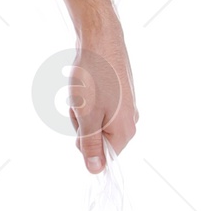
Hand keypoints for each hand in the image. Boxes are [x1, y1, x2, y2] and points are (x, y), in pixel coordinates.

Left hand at [68, 4, 137, 175]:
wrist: (101, 39)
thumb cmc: (94, 78)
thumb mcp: (87, 117)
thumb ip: (91, 146)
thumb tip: (96, 171)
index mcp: (125, 132)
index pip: (104, 157)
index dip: (86, 144)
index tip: (81, 124)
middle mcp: (131, 121)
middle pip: (98, 138)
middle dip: (82, 125)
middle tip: (80, 103)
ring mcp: (126, 107)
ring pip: (95, 121)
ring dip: (82, 110)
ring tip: (82, 90)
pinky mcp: (120, 94)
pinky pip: (98, 107)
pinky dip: (87, 99)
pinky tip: (87, 84)